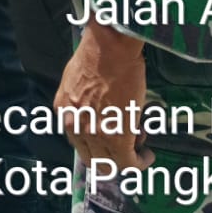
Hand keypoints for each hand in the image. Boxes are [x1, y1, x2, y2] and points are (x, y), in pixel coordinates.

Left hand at [54, 19, 150, 170]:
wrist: (109, 47)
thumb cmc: (97, 53)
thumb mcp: (77, 78)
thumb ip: (81, 100)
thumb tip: (96, 110)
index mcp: (64, 110)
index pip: (77, 140)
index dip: (97, 142)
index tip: (110, 139)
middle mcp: (74, 126)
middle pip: (92, 159)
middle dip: (110, 156)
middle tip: (126, 146)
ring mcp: (94, 134)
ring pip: (110, 164)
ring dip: (126, 158)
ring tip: (140, 142)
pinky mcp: (116, 137)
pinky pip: (128, 162)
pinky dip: (139, 162)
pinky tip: (147, 156)